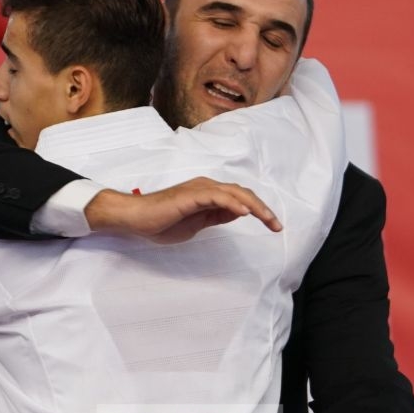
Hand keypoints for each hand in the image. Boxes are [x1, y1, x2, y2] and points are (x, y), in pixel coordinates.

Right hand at [84, 178, 280, 242]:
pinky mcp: (191, 195)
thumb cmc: (161, 222)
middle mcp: (206, 187)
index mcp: (208, 193)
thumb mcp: (197, 223)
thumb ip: (216, 216)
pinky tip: (244, 213)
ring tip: (268, 220)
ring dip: (254, 207)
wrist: (136, 219)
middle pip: (242, 194)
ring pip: (234, 194)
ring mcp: (199, 189)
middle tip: (277, 225)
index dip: (258, 210)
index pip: (239, 199)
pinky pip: (217, 197)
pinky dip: (233, 203)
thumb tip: (237, 213)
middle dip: (262, 209)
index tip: (272, 226)